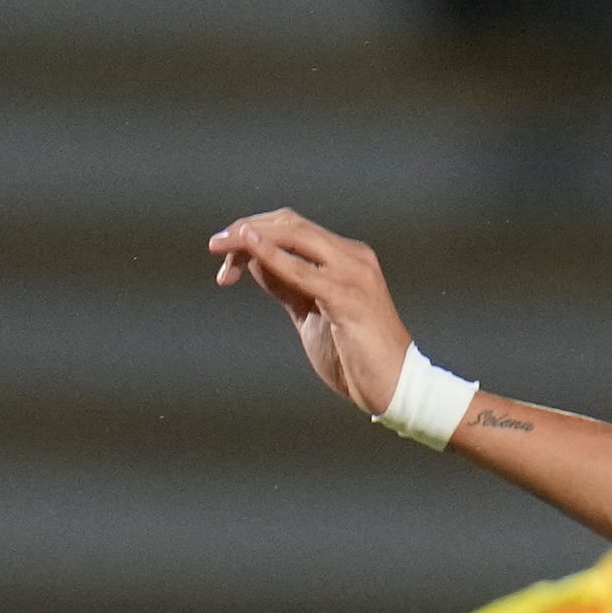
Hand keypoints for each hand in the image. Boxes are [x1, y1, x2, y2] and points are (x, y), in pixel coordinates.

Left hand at [208, 208, 415, 416]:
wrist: (396, 388)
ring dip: (251, 238)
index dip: (255, 234)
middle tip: (214, 244)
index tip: (223, 255)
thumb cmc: (355, 357)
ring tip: (220, 245)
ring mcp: (353, 274)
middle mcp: (353, 257)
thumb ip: (288, 286)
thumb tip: (253, 262)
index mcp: (346, 258)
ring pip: (296, 236)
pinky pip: (303, 271)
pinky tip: (249, 251)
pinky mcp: (348, 298)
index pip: (293, 228)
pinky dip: (273, 257)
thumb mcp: (312, 313)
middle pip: (291, 224)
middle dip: (247, 229)